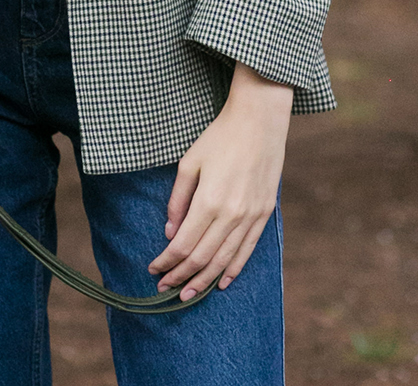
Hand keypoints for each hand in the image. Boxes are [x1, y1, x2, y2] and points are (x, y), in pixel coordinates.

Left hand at [147, 62, 291, 299]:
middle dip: (181, 276)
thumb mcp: (190, 162)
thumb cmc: (219, 137)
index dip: (167, 261)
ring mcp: (250, 218)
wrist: (259, 123)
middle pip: (202, 258)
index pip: (183, 244)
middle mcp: (231, 215)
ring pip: (224, 261)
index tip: (154, 269)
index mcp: (209, 201)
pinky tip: (222, 282)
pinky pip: (247, 251)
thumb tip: (169, 233)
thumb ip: (177, 200)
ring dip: (205, 280)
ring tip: (189, 294)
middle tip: (165, 288)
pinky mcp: (263, 215)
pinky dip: (233, 270)